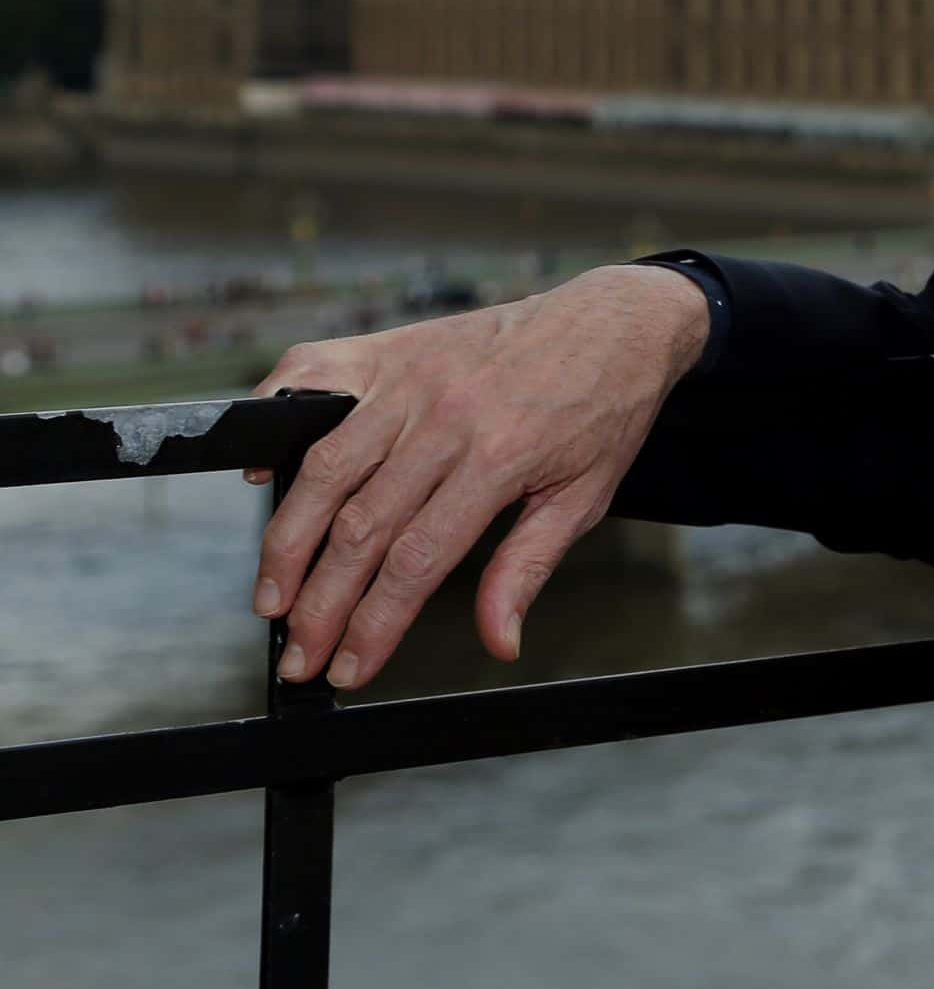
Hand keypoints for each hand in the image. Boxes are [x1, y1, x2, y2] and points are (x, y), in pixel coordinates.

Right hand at [246, 263, 711, 690]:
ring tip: (273, 596)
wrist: (620, 320)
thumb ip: (527, 568)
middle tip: (298, 653)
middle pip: (360, 525)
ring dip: (287, 538)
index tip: (349, 668)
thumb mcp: (586, 496)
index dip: (374, 624)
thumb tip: (499, 641)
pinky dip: (276, 421)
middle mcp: (446, 417)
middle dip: (320, 604)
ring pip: (326, 465)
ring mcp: (412, 377)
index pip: (416, 561)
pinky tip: (258, 475)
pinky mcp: (393, 346)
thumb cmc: (605, 407)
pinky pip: (315, 377)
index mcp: (500, 458)